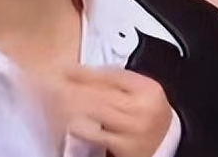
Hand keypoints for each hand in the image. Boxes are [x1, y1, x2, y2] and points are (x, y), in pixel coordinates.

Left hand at [44, 66, 172, 156]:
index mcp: (148, 89)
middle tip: (51, 79)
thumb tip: (79, 71)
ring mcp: (134, 131)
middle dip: (72, 86)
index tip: (64, 68)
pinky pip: (94, 134)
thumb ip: (115, 79)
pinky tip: (66, 118)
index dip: (83, 71)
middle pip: (99, 92)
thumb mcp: (138, 91)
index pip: (109, 75)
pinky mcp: (125, 149)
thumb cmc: (147, 114)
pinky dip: (77, 125)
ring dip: (70, 102)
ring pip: (94, 111)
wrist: (167, 145)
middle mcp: (143, 110)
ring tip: (53, 95)